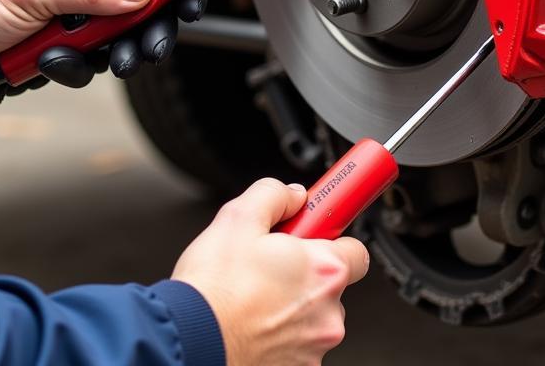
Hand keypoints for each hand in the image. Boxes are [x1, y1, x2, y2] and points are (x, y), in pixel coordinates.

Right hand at [172, 179, 368, 364]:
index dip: (333, 239)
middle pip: (330, 285)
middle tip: (272, 264)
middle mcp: (327, 313)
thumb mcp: (238, 218)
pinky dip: (279, 334)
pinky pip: (296, 343)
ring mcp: (313, 348)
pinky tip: (251, 321)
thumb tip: (291, 196)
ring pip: (311, 317)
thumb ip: (274, 195)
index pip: (356, 250)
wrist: (188, 342)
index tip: (321, 234)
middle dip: (305, 273)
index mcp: (324, 270)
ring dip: (291, 306)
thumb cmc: (213, 289)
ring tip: (253, 296)